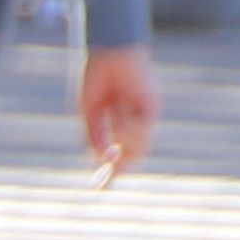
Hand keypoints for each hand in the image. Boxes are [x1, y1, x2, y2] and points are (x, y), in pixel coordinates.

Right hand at [77, 45, 157, 182]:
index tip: (99, 188)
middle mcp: (132, 123)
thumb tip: (104, 161)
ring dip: (121, 138)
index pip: (116, 156)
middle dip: (119, 164)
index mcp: (114, 125)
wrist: (107, 51)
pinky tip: (119, 108)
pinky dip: (126, 125)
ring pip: (139, 148)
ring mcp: (143, 116)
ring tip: (111, 114)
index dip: (109, 174)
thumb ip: (94, 137)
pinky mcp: (151, 107)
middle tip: (110, 166)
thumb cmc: (94, 76)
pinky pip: (141, 130)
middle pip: (132, 157)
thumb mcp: (88, 113)